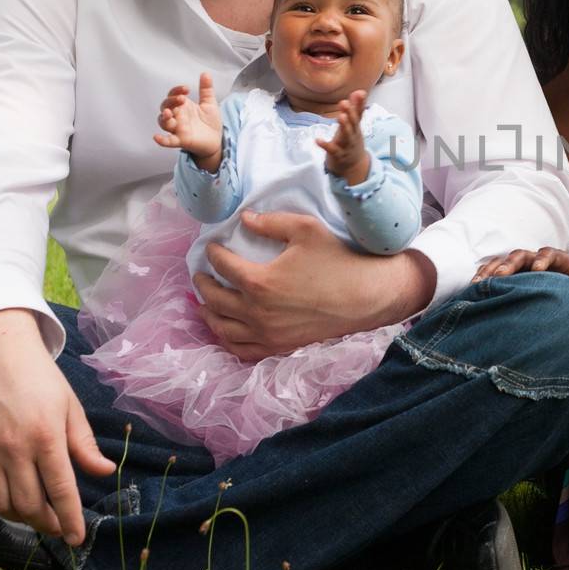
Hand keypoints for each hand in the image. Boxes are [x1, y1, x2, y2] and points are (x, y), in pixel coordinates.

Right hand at [0, 309, 115, 544]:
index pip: (61, 490)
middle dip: (46, 523)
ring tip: (34, 513)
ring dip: (19, 516)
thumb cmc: (41, 378)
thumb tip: (104, 472)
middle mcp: (14, 448)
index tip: (76, 539)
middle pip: (29, 504)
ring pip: (0, 503)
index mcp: (47, 437)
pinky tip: (5, 500)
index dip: (70, 520)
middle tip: (57, 525)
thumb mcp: (70, 406)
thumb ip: (83, 443)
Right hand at [153, 72, 221, 170]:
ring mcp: (178, 128)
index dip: (176, 91)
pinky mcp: (181, 140)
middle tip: (182, 99)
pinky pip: (168, 141)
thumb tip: (205, 73)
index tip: (186, 89)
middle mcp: (177, 116)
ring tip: (169, 113)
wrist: (217, 139)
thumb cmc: (210, 122)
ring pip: (164, 123)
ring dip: (164, 118)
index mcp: (183, 106)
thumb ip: (206, 89)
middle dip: (171, 102)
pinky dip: (162, 140)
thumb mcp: (210, 103)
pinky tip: (157, 138)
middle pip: (165, 107)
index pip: (172, 95)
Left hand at [195, 211, 436, 358]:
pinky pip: (242, 349)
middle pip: (214, 299)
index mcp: (260, 282)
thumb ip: (270, 222)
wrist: (367, 296)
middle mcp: (257, 312)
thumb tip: (243, 219)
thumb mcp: (305, 229)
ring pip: (222, 328)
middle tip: (201, 273)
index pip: (222, 266)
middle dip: (203, 283)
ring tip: (205, 301)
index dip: (213, 253)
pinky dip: (227, 340)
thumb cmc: (338, 260)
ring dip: (208, 312)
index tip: (212, 246)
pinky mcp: (280, 346)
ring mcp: (268, 334)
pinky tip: (225, 329)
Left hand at [317, 90, 368, 183]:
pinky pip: (332, 150)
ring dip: (344, 126)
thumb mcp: (354, 125)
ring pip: (346, 135)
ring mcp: (346, 145)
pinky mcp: (337, 154)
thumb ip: (356, 108)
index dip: (359, 104)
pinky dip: (325, 145)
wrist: (354, 166)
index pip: (358, 114)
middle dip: (350, 113)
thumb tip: (360, 91)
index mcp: (356, 127)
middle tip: (344, 102)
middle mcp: (353, 135)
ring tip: (340, 117)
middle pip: (353, 123)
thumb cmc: (352, 141)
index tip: (359, 93)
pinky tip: (318, 140)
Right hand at [473, 246, 568, 295]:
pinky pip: (493, 272)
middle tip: (503, 275)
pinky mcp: (509, 276)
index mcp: (556, 259)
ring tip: (481, 282)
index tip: (538, 269)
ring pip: (504, 262)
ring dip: (493, 270)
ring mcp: (520, 267)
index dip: (542, 259)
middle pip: (521, 255)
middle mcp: (535, 259)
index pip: (548, 253)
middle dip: (511, 263)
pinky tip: (474, 287)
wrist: (566, 296)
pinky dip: (484, 277)